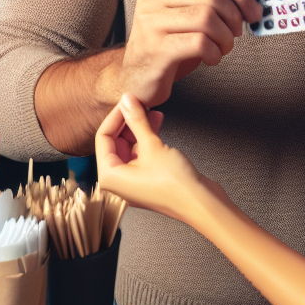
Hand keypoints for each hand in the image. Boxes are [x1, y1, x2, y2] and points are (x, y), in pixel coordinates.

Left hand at [94, 93, 220, 224]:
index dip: (116, 116)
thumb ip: (137, 120)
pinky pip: (142, 153)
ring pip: (130, 146)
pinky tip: (156, 123)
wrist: (201, 203)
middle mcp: (118, 181)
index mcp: (109, 177)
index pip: (103, 138)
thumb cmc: (176, 186)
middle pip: (115, 142)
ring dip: (140, 128)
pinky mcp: (148, 179)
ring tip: (150, 110)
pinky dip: (147, 139)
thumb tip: (127, 101)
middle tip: (138, 102)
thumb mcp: (152, 145)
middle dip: (128, 121)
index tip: (127, 100)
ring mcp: (133, 181)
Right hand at [102, 0, 263, 107]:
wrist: (136, 75)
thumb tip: (253, 3)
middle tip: (235, 35)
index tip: (254, 13)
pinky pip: (200, 43)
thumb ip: (213, 1)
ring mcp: (151, 20)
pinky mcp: (156, 47)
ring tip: (222, 48)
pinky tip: (211, 58)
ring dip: (225, 38)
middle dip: (234, 18)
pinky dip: (215, 52)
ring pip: (207, 18)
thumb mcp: (189, 14)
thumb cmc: (171, 43)